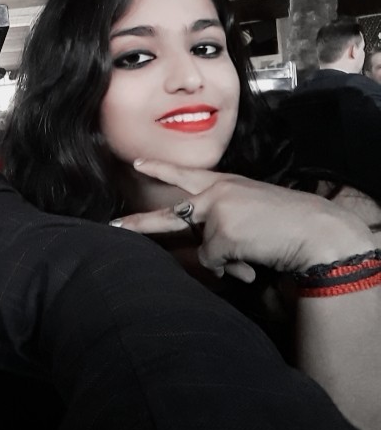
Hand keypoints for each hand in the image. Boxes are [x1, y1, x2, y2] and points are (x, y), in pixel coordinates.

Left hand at [111, 160, 374, 281]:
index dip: (160, 168)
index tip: (138, 162)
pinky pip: (218, 263)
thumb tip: (212, 261)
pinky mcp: (220, 234)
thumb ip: (223, 230)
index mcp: (225, 184)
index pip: (186, 175)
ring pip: (206, 251)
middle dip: (140, 225)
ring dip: (228, 259)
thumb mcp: (249, 216)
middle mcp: (215, 194)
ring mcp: (215, 213)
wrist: (314, 229)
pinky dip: (235, 267)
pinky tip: (255, 258)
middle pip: (171, 214)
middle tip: (114, 226)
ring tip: (254, 251)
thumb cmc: (286, 223)